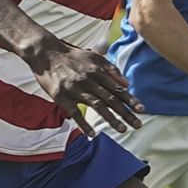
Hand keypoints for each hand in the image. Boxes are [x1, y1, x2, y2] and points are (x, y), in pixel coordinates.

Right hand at [25, 39, 143, 134]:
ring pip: (97, 106)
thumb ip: (111, 69)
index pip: (117, 88)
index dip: (130, 100)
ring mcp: (75, 90)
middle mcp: (89, 81)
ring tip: (122, 129)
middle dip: (126, 113)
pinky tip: (92, 134)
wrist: (45, 53)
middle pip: (111, 99)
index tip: (141, 110)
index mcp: (97, 71)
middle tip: (138, 125)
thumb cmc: (71, 56)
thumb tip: (127, 83)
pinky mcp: (62, 97)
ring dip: (111, 119)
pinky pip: (75, 113)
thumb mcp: (94, 57)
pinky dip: (84, 124)